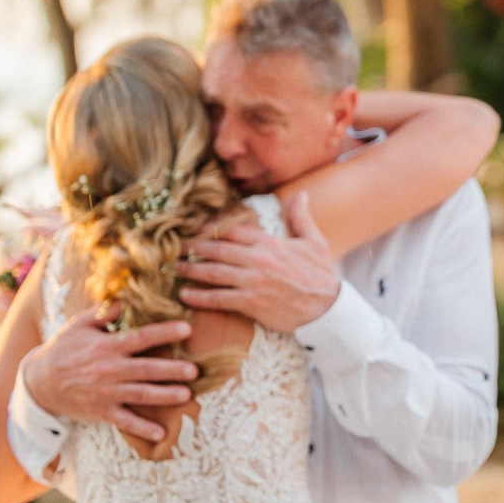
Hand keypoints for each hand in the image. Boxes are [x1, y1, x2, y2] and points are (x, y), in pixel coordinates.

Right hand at [19, 304, 196, 442]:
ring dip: (165, 396)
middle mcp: (109, 370)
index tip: (187, 329)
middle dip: (172, 370)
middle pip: (146, 369)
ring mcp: (106, 393)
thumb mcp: (80, 324)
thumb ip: (106, 311)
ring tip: (187, 395)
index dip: (165, 333)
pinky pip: (125, 421)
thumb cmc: (63, 349)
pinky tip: (161, 435)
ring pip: (141, 395)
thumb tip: (130, 296)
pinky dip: (142, 429)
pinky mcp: (101, 412)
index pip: (141, 338)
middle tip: (195, 370)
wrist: (38, 382)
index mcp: (106, 346)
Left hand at [179, 193, 341, 333]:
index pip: (233, 230)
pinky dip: (199, 297)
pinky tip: (185, 295)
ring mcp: (253, 282)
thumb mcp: (315, 241)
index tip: (199, 230)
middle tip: (178, 248)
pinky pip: (218, 299)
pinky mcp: (251, 303)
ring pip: (213, 273)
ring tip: (176, 268)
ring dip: (191, 270)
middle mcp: (258, 259)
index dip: (213, 229)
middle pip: (217, 249)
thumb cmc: (321, 275)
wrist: (327, 308)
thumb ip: (301, 217)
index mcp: (271, 243)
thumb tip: (300, 194)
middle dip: (194, 247)